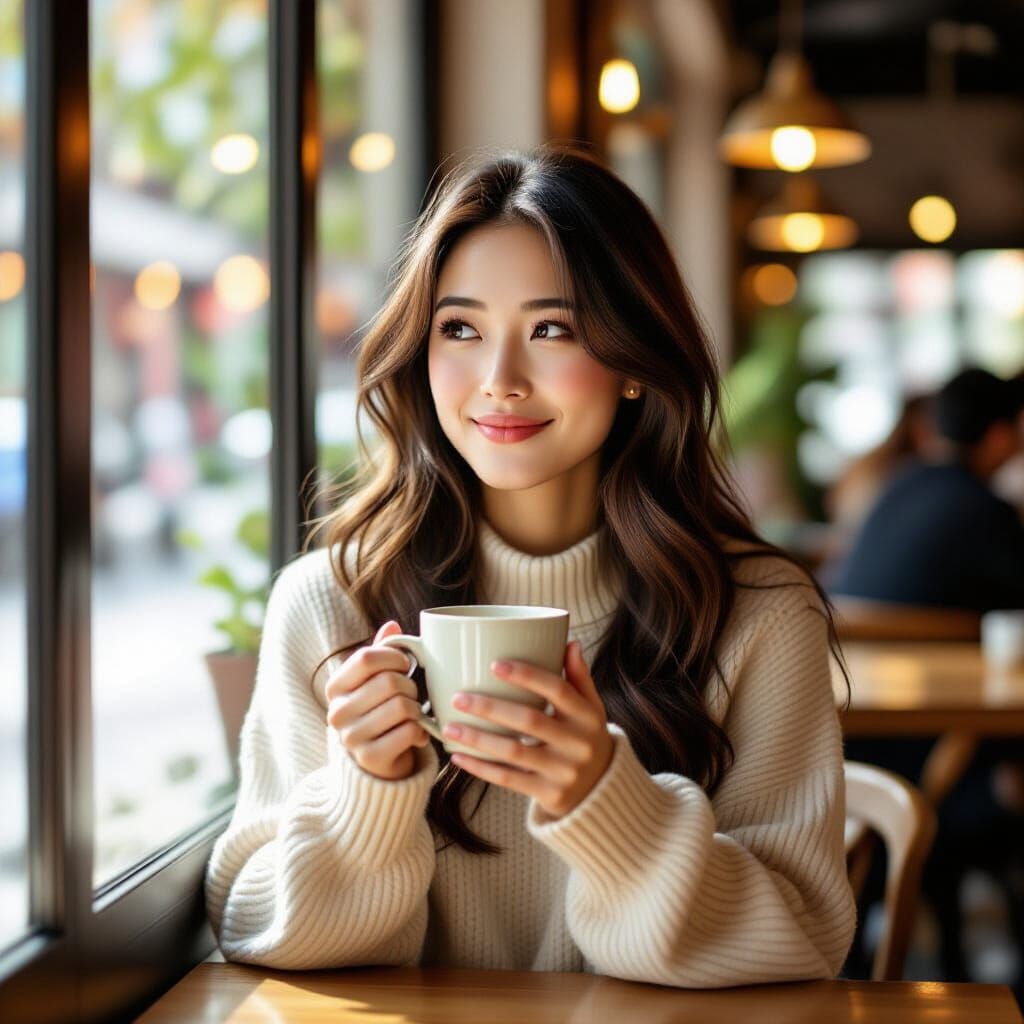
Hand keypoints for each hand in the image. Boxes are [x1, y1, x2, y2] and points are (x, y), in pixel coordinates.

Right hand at [324, 620, 429, 780]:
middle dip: (410, 685)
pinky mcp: (370, 758)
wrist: (375, 762)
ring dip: (416, 708)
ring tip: (412, 714)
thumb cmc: (378, 711)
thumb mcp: (373, 681)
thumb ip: (380, 652)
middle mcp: (337, 712)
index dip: (394, 657)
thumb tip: (392, 625)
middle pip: (389, 681)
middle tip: (410, 694)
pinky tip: (416, 734)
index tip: (404, 664)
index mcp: (335, 687)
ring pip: (402, 706)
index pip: (367, 658)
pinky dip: (421, 731)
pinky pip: (410, 731)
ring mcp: (351, 737)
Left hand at [443, 641, 613, 818]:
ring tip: (449, 728)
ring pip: (514, 752)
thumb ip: (579, 677)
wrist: (601, 790)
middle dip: (490, 708)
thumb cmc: (586, 737)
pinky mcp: (549, 794)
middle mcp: (578, 743)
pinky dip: (481, 768)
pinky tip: (459, 757)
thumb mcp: (591, 708)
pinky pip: (509, 780)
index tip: (494, 665)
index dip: (526, 675)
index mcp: (587, 716)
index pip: (557, 690)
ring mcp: (564, 771)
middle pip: (530, 720)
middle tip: (458, 698)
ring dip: (478, 739)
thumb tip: (569, 643)